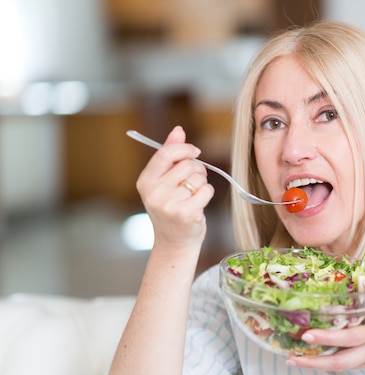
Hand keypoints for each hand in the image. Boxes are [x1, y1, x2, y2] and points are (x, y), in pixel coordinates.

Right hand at [136, 126, 213, 249]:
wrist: (174, 243)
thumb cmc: (171, 208)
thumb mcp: (164, 182)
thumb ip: (169, 154)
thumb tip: (178, 130)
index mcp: (145, 181)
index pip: (165, 153)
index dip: (184, 148)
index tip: (195, 152)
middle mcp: (154, 193)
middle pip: (187, 164)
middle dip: (196, 169)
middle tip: (193, 181)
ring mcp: (169, 205)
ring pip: (198, 178)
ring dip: (201, 183)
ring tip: (193, 195)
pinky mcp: (186, 214)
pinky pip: (207, 190)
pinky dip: (207, 194)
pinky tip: (198, 204)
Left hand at [287, 276, 364, 372]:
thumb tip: (362, 280)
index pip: (351, 338)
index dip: (329, 338)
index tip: (308, 335)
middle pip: (342, 361)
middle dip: (315, 362)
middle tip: (292, 358)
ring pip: (344, 367)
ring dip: (320, 365)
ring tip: (297, 359)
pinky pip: (352, 365)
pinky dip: (334, 362)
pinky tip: (318, 355)